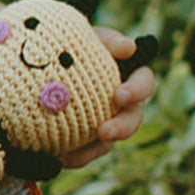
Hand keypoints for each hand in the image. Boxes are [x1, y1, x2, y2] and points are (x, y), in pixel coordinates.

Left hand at [60, 27, 155, 169]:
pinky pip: (85, 150)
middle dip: (121, 128)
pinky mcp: (88, 136)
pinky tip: (59, 157)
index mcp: (130, 76)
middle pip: (132, 119)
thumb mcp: (91, 37)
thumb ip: (109, 41)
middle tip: (104, 132)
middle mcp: (123, 103)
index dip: (137, 91)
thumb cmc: (78, 44)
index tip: (119, 96)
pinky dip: (75, 155)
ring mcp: (106, 120)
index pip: (144, 83)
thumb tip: (129, 47)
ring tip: (72, 154)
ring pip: (108, 142)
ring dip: (94, 149)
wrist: (50, 59)